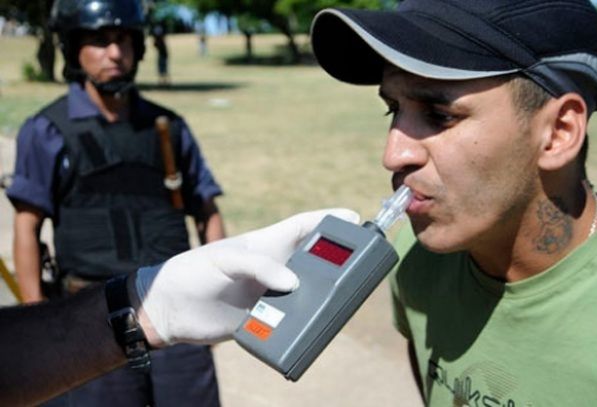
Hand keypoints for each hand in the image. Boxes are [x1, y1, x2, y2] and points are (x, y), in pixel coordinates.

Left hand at [132, 208, 359, 346]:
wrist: (171, 311)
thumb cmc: (193, 271)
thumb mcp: (223, 260)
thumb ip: (258, 266)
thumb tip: (293, 283)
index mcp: (267, 244)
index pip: (304, 226)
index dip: (329, 219)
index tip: (354, 218)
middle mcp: (275, 267)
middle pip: (315, 259)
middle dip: (338, 258)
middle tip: (360, 262)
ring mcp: (272, 293)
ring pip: (308, 291)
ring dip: (324, 293)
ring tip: (344, 296)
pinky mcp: (267, 318)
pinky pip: (293, 319)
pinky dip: (305, 321)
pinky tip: (317, 324)